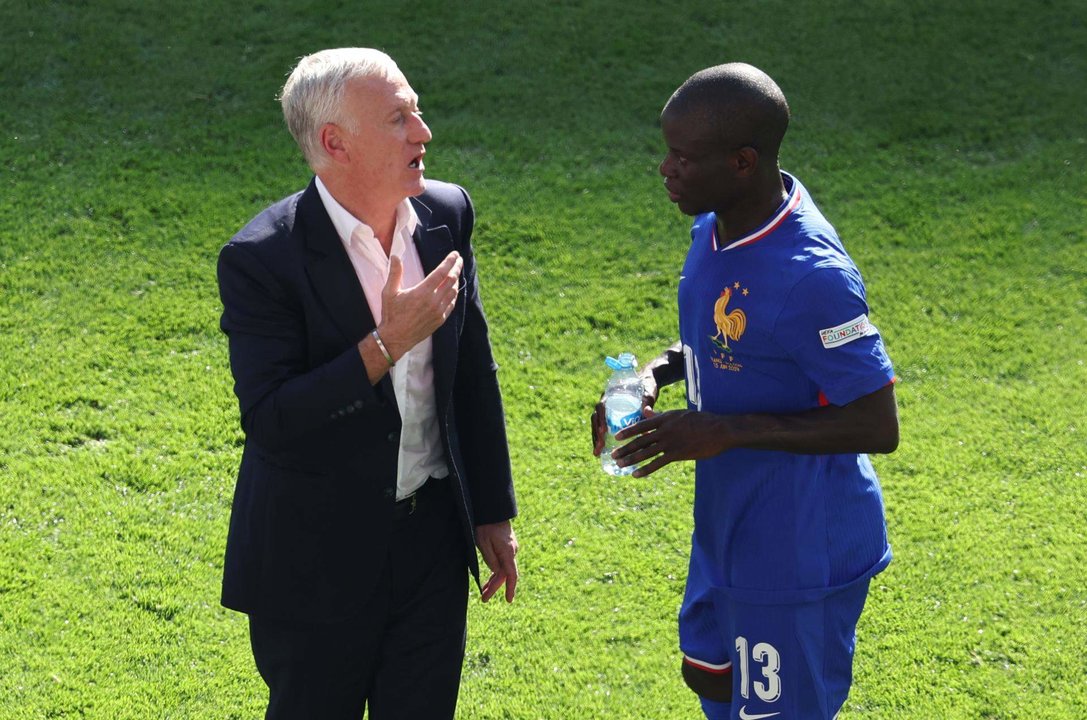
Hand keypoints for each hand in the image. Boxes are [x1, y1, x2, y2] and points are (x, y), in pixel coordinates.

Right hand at [378, 251, 462, 357]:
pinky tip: (452, 290)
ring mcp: (439, 311)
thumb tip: (395, 256)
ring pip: (453, 292)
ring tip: (455, 273)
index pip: (442, 272)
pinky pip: (451, 304)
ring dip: (456, 281)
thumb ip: (395, 273)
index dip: (450, 261)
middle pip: (451, 280)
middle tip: (459, 260)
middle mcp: (433, 301)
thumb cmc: (391, 314)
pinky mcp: (440, 320)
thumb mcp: (389, 292)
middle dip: (456, 267)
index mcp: (422, 292)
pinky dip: (454, 295)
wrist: (396, 338)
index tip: (455, 254)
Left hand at [475, 521, 518, 602]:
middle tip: (484, 599)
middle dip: (495, 587)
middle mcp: (512, 551)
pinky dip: (496, 572)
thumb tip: (496, 572)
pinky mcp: (507, 547)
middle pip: (505, 574)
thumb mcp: (483, 543)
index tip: (509, 600)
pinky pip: (503, 563)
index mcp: (508, 552)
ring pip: (504, 569)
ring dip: (494, 581)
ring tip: (483, 592)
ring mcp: (511, 549)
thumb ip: (490, 559)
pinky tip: (490, 579)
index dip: (510, 589)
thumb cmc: (486, 526)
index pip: (511, 575)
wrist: (493, 510)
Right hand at [591, 373, 659, 456]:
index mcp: (612, 394)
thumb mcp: (647, 394)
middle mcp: (606, 402)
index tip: (604, 431)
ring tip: (597, 453)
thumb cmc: (647, 387)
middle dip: (596, 434)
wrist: (647, 383)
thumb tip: (646, 411)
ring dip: (596, 439)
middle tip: (599, 447)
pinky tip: (601, 451)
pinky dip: (601, 439)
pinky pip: (602, 429)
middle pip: (596, 418)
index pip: (601, 406)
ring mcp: (607, 410)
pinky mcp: (611, 417)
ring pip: (597, 425)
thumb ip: (646, 402)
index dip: (601, 419)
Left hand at [612, 407, 730, 476]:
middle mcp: (665, 430)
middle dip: (625, 448)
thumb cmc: (702, 421)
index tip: (616, 437)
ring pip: (646, 452)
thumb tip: (646, 412)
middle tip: (613, 455)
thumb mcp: (679, 414)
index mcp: (665, 418)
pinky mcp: (678, 454)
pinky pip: (658, 463)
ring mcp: (671, 442)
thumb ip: (661, 415)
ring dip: (631, 459)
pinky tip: (636, 474)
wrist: (720, 430)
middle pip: (640, 440)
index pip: (642, 425)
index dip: (628, 431)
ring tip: (619, 465)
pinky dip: (645, 469)